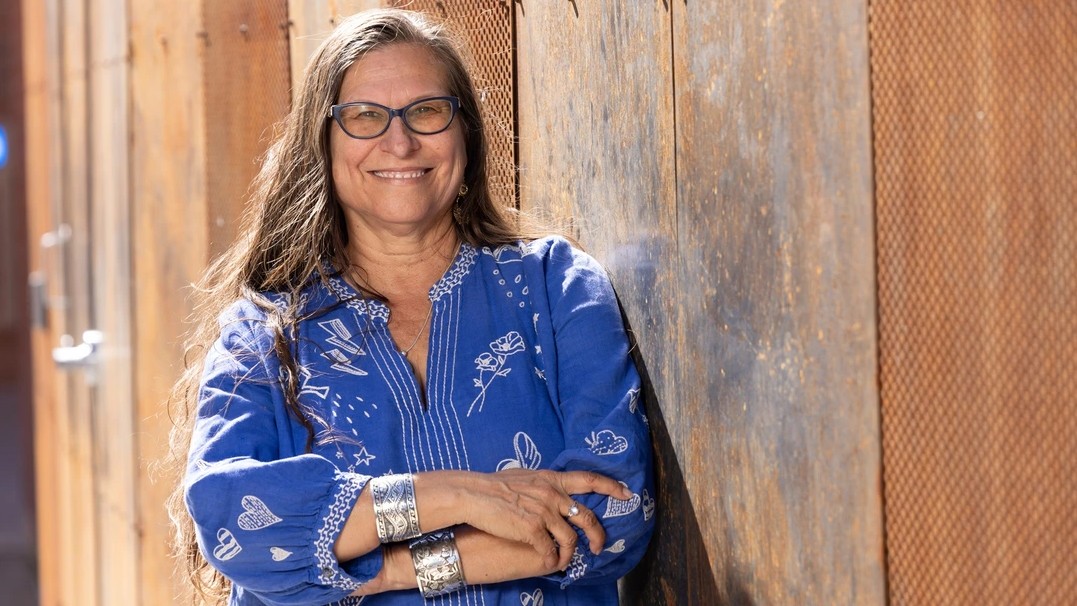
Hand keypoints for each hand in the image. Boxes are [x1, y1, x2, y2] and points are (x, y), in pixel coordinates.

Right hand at [456, 469, 631, 570]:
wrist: (474, 493)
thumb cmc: (494, 485)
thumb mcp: (526, 476)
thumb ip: (544, 484)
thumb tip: (552, 490)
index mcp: (552, 479)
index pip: (589, 479)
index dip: (611, 487)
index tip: (627, 494)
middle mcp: (552, 494)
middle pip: (586, 517)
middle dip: (598, 535)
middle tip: (599, 547)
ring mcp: (543, 512)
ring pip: (570, 539)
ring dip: (570, 554)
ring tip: (565, 561)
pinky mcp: (532, 529)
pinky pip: (549, 551)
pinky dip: (551, 560)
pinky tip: (548, 563)